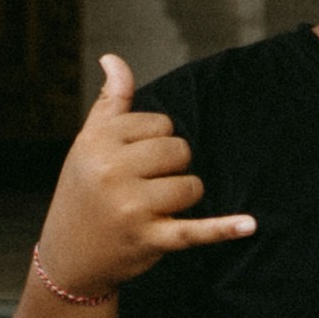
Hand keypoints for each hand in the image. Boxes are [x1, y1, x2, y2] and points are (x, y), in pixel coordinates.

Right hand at [30, 56, 253, 302]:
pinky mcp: (149, 239)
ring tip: (152, 210)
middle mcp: (111, 171)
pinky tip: (250, 225)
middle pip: (180, 150)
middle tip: (141, 188)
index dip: (153, 143)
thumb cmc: (84, 192)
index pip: (161, 125)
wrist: (68, 259)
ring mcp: (131, 207)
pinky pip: (195, 230)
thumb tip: (113, 58)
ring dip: (182, 198)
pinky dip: (223, 229)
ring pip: (191, 185)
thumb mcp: (88, 144)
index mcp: (98, 141)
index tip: (129, 164)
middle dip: (171, 168)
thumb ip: (109, 102)